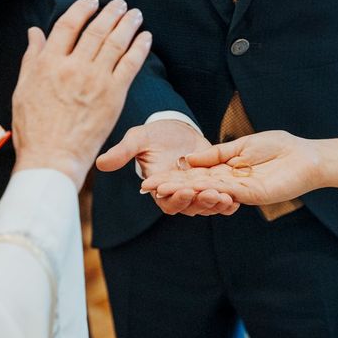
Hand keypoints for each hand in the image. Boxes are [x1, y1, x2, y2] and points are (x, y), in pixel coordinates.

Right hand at [12, 0, 151, 189]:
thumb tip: (35, 32)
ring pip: (114, 43)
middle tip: (121, 5)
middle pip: (95, 30)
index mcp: (47, 63)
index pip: (68, 25)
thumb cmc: (34, 130)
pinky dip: (139, 48)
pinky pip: (130, 64)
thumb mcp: (23, 90)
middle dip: (111, 13)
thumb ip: (32, 58)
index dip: (82, 9)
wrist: (53, 157)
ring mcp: (95, 80)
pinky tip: (145, 38)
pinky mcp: (113, 95)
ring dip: (127, 25)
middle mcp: (72, 66)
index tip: (92, 1)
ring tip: (135, 15)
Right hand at [96, 120, 238, 215]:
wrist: (176, 130)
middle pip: (190, 207)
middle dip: (201, 202)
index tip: (184, 189)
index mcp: (160, 189)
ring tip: (227, 198)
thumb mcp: (138, 139)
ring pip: (206, 205)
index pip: (167, 201)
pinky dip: (228, 201)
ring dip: (216, 204)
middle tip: (212, 195)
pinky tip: (237, 198)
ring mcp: (197, 192)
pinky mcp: (213, 185)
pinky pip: (221, 197)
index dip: (176, 198)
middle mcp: (178, 195)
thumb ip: (123, 152)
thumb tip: (100, 164)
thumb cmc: (154, 135)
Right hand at [141, 131, 322, 204]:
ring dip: (185, 192)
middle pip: (194, 186)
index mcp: (222, 170)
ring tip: (165, 190)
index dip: (170, 178)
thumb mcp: (240, 146)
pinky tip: (192, 188)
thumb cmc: (277, 147)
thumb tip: (188, 161)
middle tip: (148, 187)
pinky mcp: (251, 194)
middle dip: (171, 187)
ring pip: (206, 192)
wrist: (304, 155)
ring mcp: (237, 190)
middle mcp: (226, 183)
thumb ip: (214, 155)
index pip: (191, 176)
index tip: (148, 179)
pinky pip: (226, 192)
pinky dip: (208, 191)